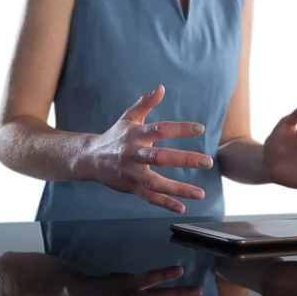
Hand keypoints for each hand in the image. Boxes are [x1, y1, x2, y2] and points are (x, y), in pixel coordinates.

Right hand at [85, 85, 212, 212]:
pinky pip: (149, 198)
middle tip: (207, 161)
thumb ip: (145, 103)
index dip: (180, 129)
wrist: (89, 159)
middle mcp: (134, 155)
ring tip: (200, 194)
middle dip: (185, 160)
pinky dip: (164, 203)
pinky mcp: (131, 188)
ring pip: (156, 183)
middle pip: (161, 158)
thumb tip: (161, 88)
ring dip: (179, 189)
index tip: (200, 129)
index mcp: (136, 135)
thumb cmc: (115, 136)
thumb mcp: (128, 117)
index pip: (160, 130)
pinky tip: (182, 207)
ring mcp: (132, 173)